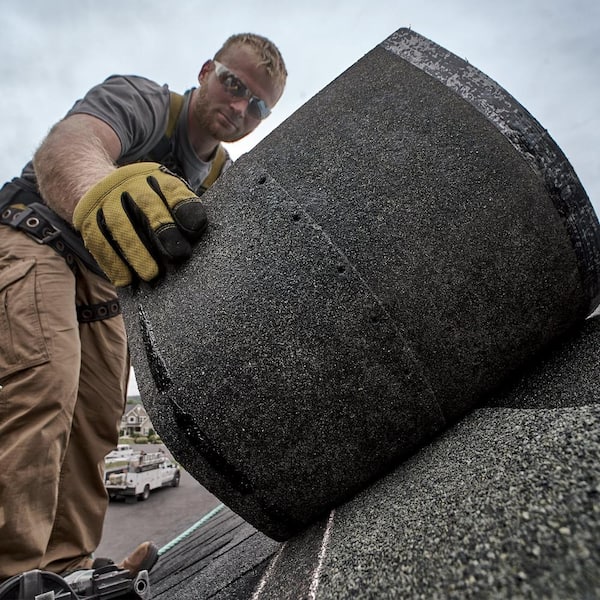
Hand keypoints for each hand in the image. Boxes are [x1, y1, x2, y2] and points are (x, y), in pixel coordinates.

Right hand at [73, 162, 206, 285]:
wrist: (93, 182)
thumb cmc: (143, 201)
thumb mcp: (162, 196)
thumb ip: (179, 213)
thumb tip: (194, 240)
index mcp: (154, 177)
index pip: (171, 188)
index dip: (185, 207)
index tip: (195, 228)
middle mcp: (128, 184)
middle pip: (146, 203)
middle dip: (163, 229)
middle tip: (179, 254)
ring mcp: (105, 199)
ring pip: (119, 224)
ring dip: (136, 251)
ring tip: (151, 274)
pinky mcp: (86, 218)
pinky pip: (98, 241)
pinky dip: (112, 262)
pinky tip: (125, 280)